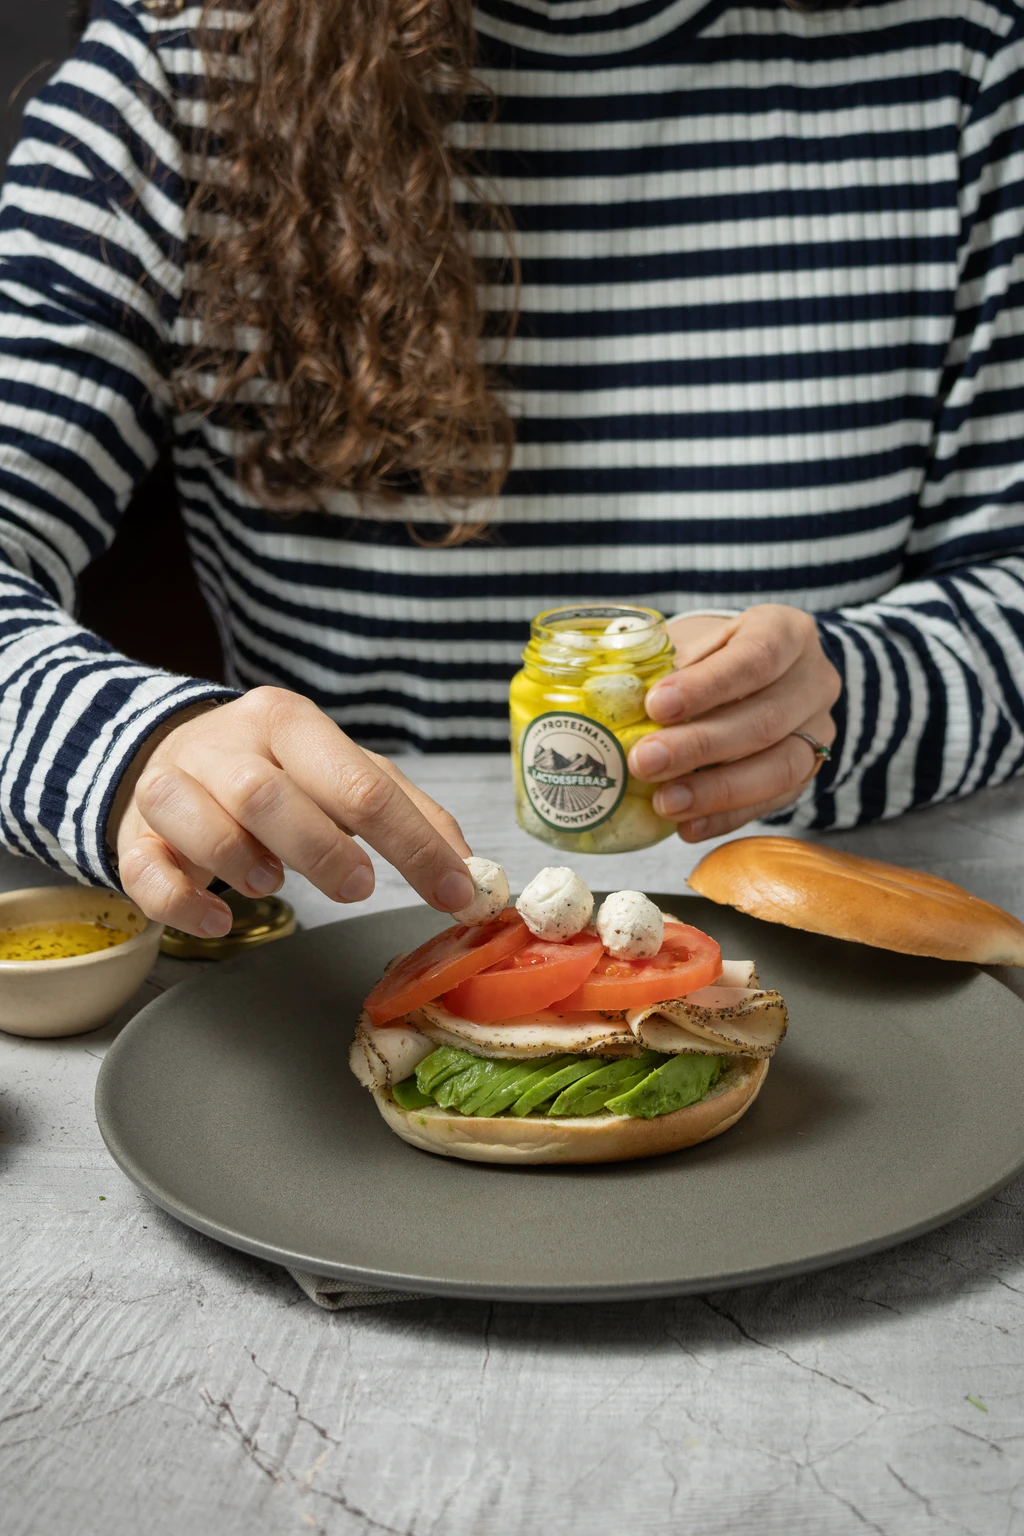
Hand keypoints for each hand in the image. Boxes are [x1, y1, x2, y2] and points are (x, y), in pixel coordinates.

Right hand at [109, 687, 474, 936]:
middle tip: (357, 887)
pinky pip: (146, 871)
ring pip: (202, 819)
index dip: (414, 846)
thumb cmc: (277, 772)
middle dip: (322, 850)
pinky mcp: (135, 834)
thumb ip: (409, 813)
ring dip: (245, 862)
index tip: (453, 894)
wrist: (172, 754)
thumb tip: (470, 870)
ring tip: (275, 884)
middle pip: (269, 794)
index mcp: (289, 722)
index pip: (361, 784)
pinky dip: (184, 904)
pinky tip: (220, 918)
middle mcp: (227, 746)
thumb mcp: (344, 773)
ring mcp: (173, 786)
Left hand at [627, 605, 840, 841]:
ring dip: (715, 791)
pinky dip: (725, 818)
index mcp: (787, 632)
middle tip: (644, 761)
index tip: (657, 705)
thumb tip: (616, 701)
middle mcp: (814, 681)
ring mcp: (818, 731)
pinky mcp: (807, 774)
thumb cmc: (711, 654)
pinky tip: (686, 827)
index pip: (756, 657)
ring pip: (779, 768)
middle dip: (700, 745)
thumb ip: (667, 665)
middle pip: (765, 719)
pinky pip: (771, 803)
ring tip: (665, 802)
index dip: (708, 685)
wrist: (751, 675)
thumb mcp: (694, 641)